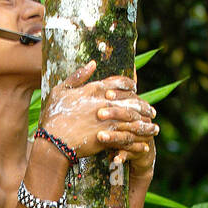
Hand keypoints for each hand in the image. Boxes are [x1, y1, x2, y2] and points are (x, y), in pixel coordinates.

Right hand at [40, 60, 157, 172]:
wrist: (53, 141)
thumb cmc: (53, 116)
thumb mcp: (61, 90)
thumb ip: (78, 76)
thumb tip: (92, 63)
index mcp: (95, 89)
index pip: (121, 82)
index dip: (131, 86)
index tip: (136, 90)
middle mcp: (106, 103)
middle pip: (133, 102)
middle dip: (145, 107)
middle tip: (152, 112)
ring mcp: (109, 120)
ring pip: (135, 120)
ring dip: (146, 125)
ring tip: (154, 129)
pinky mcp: (109, 138)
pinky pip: (129, 139)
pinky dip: (138, 143)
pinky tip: (145, 145)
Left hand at [100, 96, 156, 183]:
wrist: (139, 151)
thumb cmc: (121, 125)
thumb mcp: (116, 109)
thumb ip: (109, 93)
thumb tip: (97, 66)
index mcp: (136, 107)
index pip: (131, 97)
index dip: (120, 95)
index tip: (106, 94)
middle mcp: (142, 121)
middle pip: (130, 115)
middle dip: (115, 113)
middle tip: (99, 114)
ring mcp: (142, 136)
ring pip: (129, 135)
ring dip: (115, 137)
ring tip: (100, 137)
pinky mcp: (140, 152)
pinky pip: (130, 154)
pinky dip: (122, 156)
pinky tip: (114, 159)